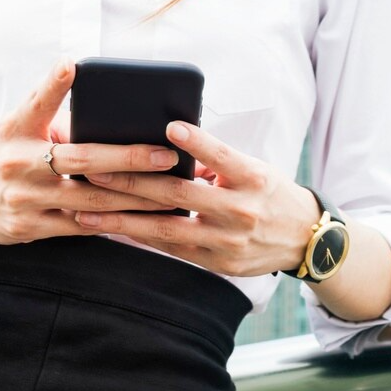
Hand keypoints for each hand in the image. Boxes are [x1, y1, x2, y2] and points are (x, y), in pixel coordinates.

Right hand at [0, 58, 182, 244]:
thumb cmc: (1, 153)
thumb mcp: (16, 127)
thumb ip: (55, 120)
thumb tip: (112, 115)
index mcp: (16, 128)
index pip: (37, 102)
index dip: (54, 84)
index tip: (71, 65)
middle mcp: (18, 163)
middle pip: (81, 159)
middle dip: (129, 157)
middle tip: (166, 155)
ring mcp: (23, 199)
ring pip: (90, 198)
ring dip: (134, 197)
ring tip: (169, 192)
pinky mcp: (29, 228)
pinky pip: (81, 225)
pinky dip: (114, 221)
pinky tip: (142, 218)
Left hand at [71, 120, 321, 277]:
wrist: (304, 238)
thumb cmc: (271, 194)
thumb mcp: (254, 170)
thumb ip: (215, 162)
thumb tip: (168, 146)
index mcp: (253, 179)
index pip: (222, 157)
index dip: (197, 143)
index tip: (169, 127)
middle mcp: (240, 211)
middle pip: (179, 195)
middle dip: (132, 183)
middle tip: (94, 170)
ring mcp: (227, 241)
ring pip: (167, 229)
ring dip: (123, 221)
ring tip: (87, 212)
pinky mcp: (218, 263)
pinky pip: (173, 250)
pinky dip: (142, 238)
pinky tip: (114, 231)